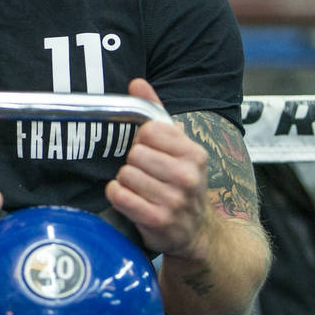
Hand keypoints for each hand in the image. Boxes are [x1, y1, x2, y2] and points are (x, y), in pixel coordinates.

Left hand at [104, 78, 210, 257]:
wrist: (197, 232)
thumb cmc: (181, 183)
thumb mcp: (177, 147)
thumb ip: (155, 111)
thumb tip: (136, 82)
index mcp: (195, 153)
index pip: (149, 130)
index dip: (140, 140)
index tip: (147, 150)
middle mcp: (188, 177)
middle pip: (134, 153)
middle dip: (132, 163)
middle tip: (142, 173)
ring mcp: (174, 200)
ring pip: (125, 175)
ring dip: (124, 181)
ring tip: (138, 188)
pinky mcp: (158, 220)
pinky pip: (120, 196)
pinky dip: (117, 195)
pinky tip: (128, 198)